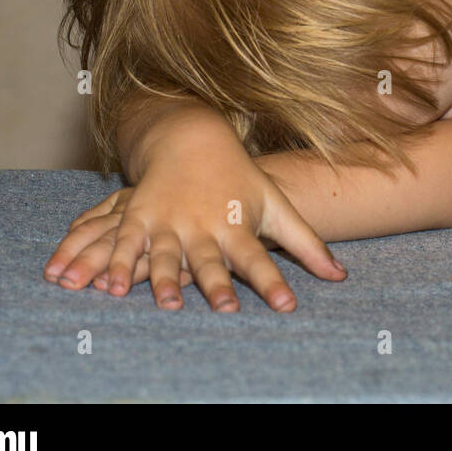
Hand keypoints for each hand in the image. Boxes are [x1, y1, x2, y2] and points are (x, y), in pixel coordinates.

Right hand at [43, 126, 345, 311]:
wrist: (193, 140)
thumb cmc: (240, 182)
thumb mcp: (276, 207)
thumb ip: (307, 244)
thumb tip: (342, 276)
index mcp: (238, 225)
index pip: (260, 258)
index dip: (273, 282)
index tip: (288, 305)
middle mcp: (204, 226)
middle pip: (212, 261)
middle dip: (218, 286)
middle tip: (227, 310)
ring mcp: (170, 220)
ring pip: (167, 255)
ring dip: (165, 280)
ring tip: (168, 303)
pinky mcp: (139, 216)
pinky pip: (126, 243)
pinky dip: (116, 264)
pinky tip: (109, 287)